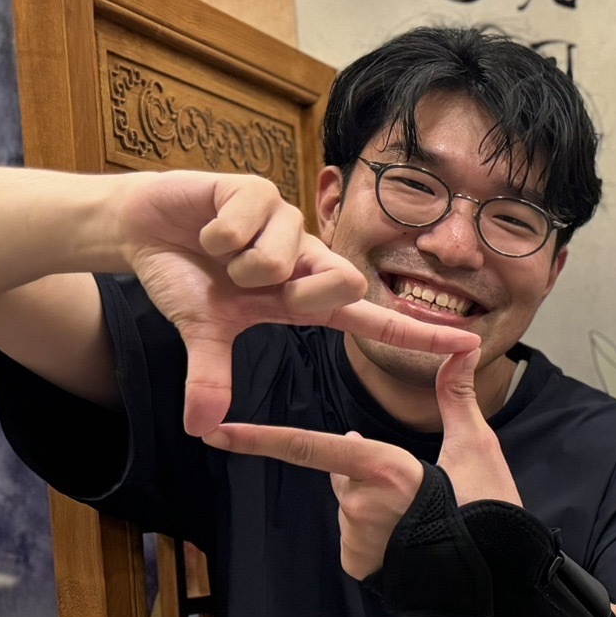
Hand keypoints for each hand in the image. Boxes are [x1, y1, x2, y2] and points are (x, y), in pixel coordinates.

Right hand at [114, 170, 475, 434]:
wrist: (144, 229)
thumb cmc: (187, 278)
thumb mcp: (203, 329)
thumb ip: (211, 375)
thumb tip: (201, 427)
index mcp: (308, 296)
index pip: (376, 319)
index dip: (422, 334)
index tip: (471, 346)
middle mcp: (310, 258)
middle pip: (343, 282)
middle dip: (289, 290)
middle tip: (247, 283)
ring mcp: (289, 221)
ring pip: (281, 258)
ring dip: (238, 260)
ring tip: (219, 250)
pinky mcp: (260, 189)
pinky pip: (245, 225)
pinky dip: (217, 231)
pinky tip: (208, 224)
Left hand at [202, 348, 519, 577]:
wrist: (499, 575)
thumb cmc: (490, 508)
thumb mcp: (477, 446)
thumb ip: (457, 396)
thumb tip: (463, 348)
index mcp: (385, 468)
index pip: (311, 446)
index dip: (260, 438)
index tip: (218, 433)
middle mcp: (361, 502)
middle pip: (345, 473)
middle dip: (368, 472)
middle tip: (423, 489)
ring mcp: (357, 536)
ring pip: (351, 505)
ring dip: (376, 506)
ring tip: (424, 519)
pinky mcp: (358, 564)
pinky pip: (355, 539)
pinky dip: (376, 537)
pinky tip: (410, 543)